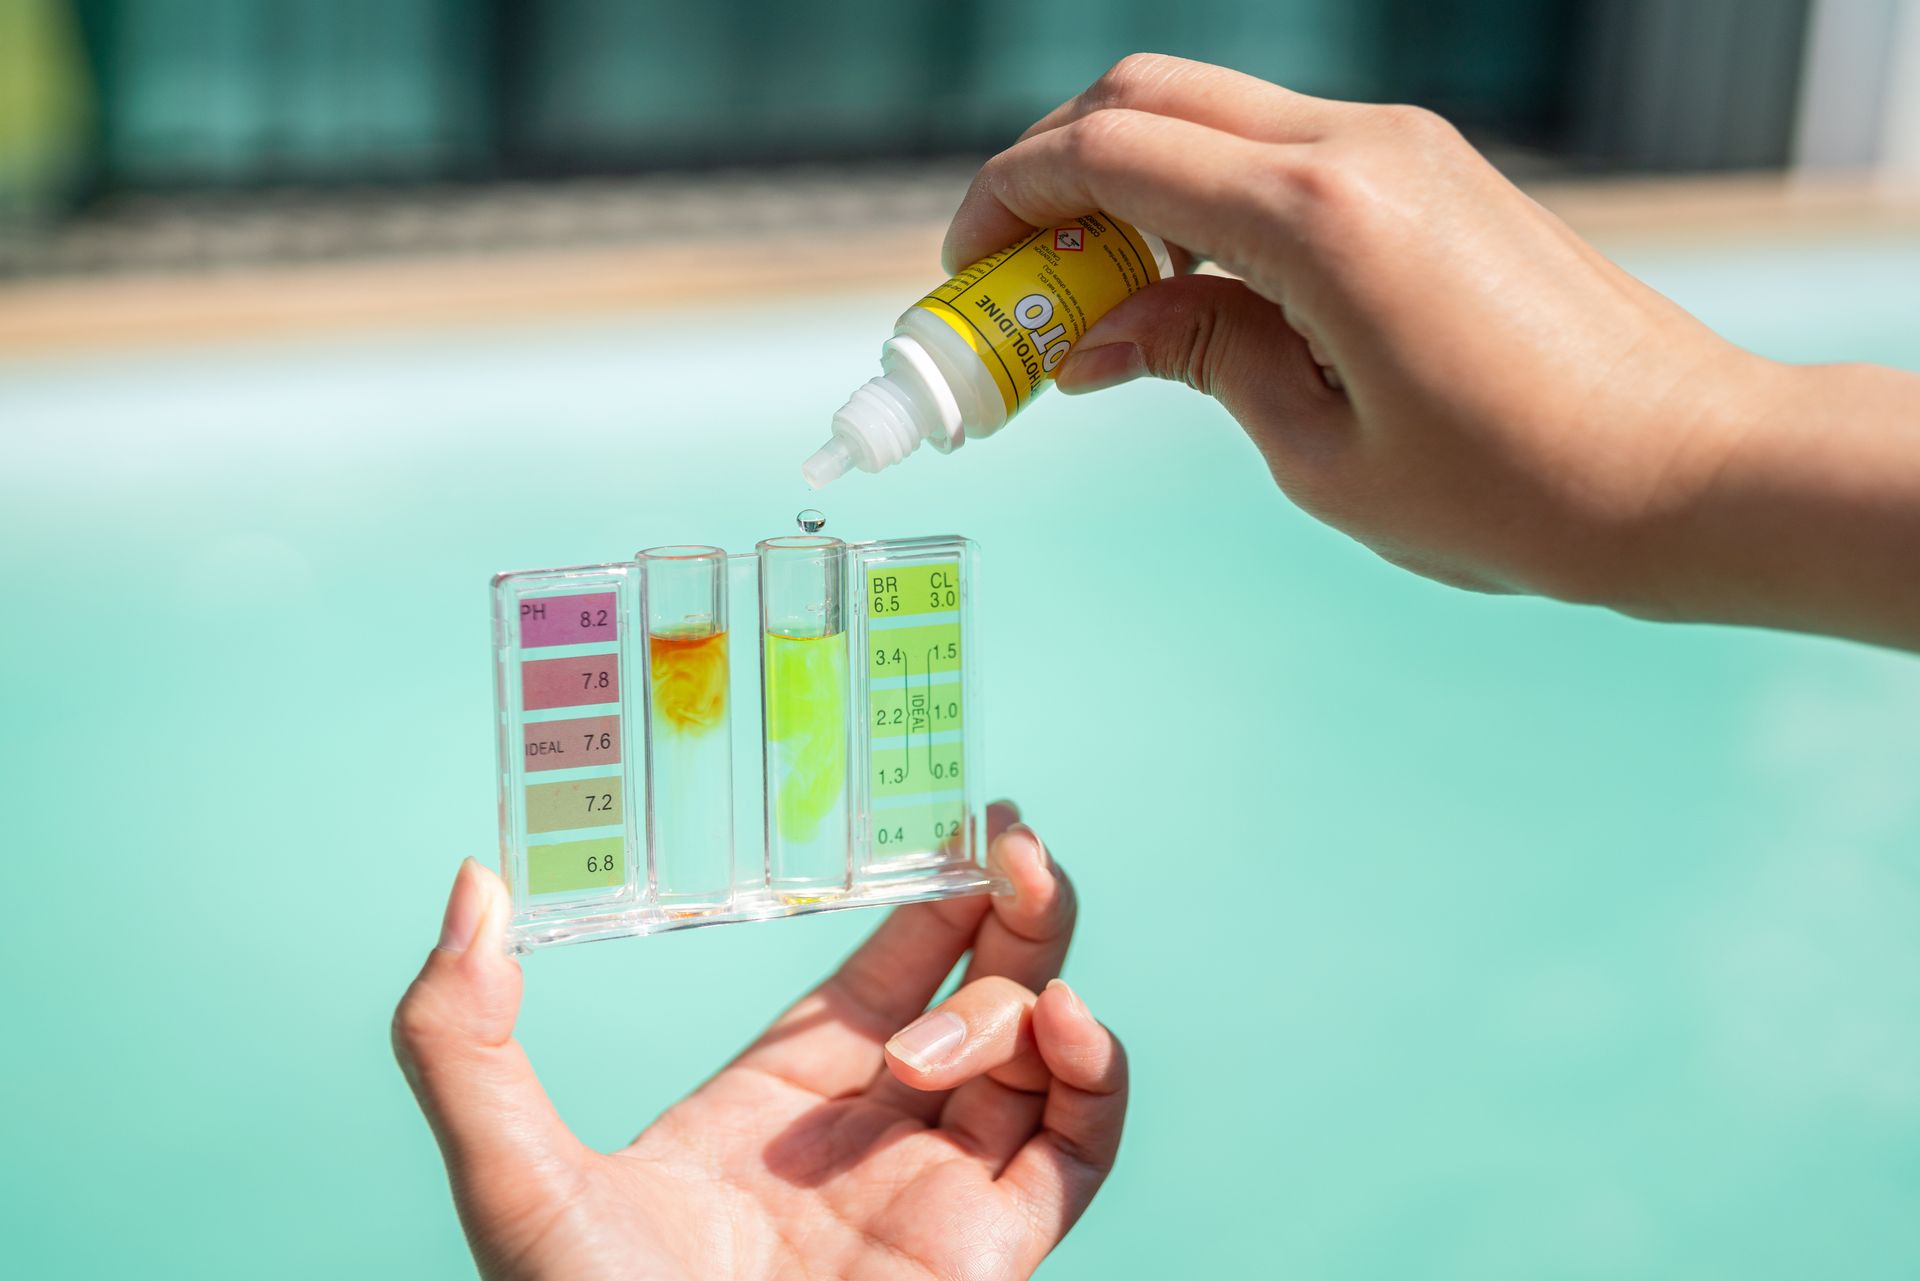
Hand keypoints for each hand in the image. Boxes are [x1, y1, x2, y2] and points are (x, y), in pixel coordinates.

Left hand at [393, 803, 1122, 1279]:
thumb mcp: (505, 1174)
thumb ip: (462, 1037)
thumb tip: (470, 885)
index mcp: (778, 1104)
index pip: (879, 976)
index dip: (921, 900)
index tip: (947, 823)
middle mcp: (874, 1136)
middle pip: (977, 994)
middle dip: (1009, 908)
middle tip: (1013, 833)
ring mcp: (939, 1190)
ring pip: (1034, 1053)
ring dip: (1029, 978)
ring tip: (1000, 933)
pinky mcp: (995, 1249)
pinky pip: (1079, 1148)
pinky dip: (1095, 1072)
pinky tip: (1061, 1016)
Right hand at [946, 54, 1919, 648]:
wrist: (1687, 470)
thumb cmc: (1513, 488)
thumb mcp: (1317, 449)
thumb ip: (1197, 359)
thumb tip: (1101, 336)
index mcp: (1315, 216)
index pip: (1108, 153)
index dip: (1008, 200)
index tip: (965, 271)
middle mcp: (1356, 147)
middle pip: (1143, 95)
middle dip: (1050, 172)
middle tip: (1012, 280)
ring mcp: (1400, 146)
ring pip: (1209, 112)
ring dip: (1126, 184)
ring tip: (1095, 306)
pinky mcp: (1428, 172)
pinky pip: (1275, 152)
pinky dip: (1201, 199)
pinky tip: (1189, 296)